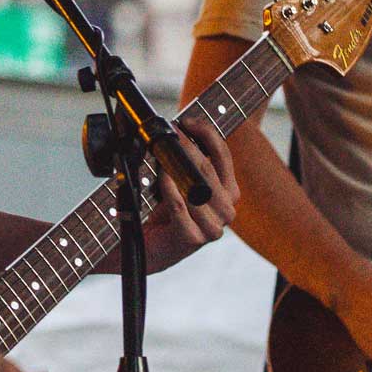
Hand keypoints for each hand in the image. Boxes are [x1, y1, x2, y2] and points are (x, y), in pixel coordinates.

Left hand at [140, 117, 239, 271]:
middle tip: (169, 134)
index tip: (186, 121)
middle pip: (209, 169)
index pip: (223, 156)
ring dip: (177, 166)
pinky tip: (161, 176)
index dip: (206, 134)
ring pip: (198, 187)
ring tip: (160, 154)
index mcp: (229, 194)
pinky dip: (170, 189)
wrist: (142, 249)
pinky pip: (182, 207)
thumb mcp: (175, 179)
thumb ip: (182, 157)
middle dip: (187, 147)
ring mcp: (212, 229)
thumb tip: (167, 126)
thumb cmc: (159, 212)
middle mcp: (227, 212)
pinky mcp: (192, 240)